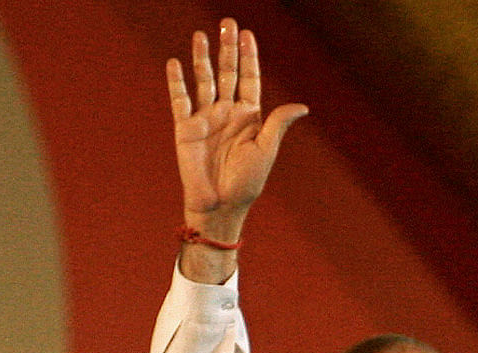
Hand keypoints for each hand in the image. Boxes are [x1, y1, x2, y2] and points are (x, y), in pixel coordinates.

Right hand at [168, 19, 306, 247]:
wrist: (220, 205)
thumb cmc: (246, 183)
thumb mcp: (265, 150)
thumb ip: (278, 124)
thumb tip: (302, 106)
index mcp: (249, 116)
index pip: (249, 78)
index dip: (248, 56)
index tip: (247, 34)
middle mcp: (227, 112)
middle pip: (227, 72)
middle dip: (227, 48)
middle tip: (227, 23)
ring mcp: (205, 118)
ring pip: (204, 80)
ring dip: (202, 58)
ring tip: (201, 35)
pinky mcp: (185, 129)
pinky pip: (180, 100)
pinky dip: (177, 82)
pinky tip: (175, 63)